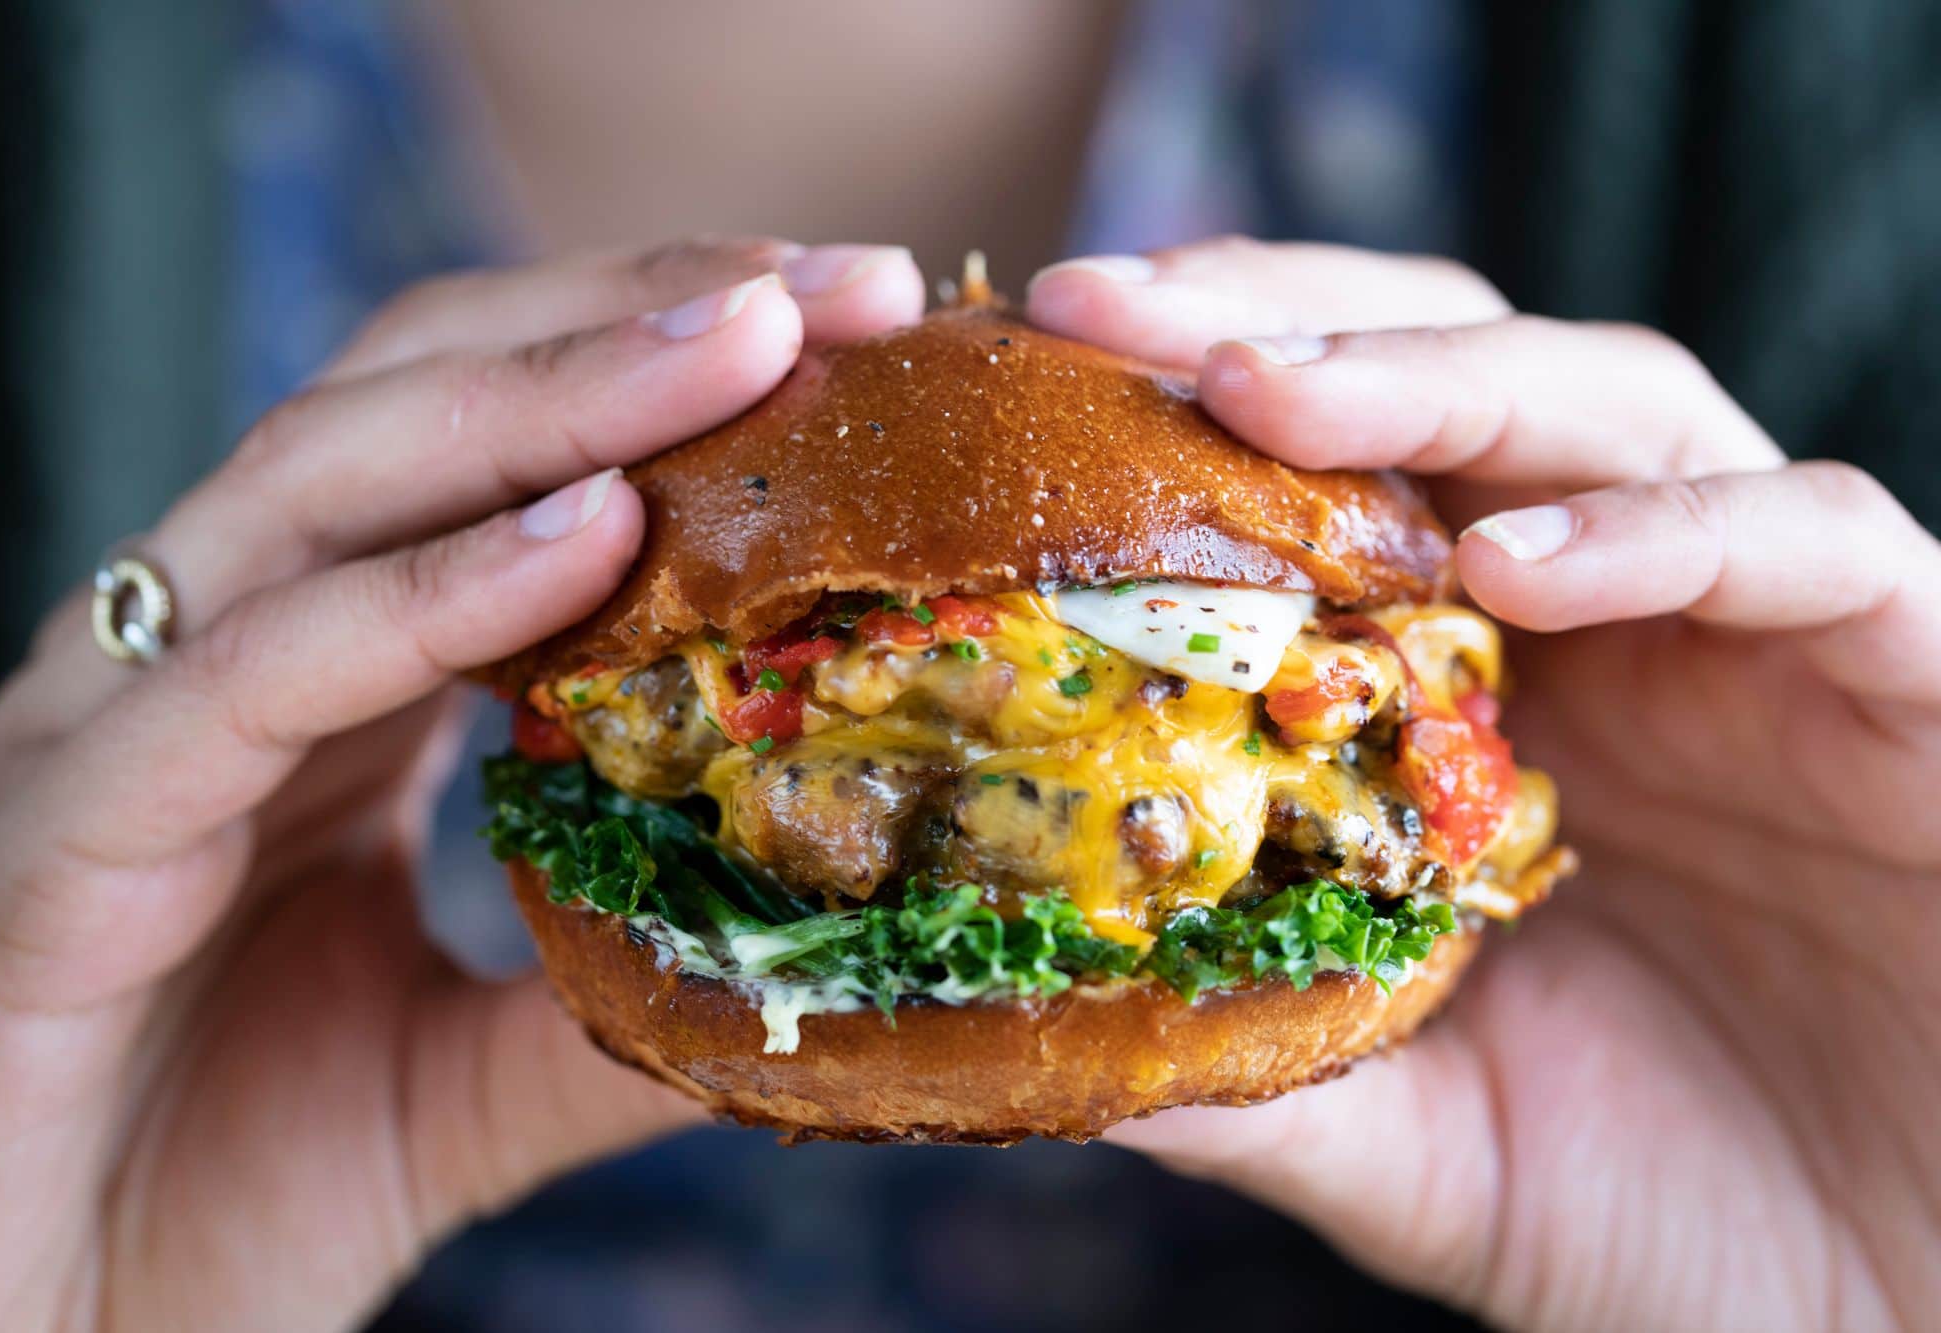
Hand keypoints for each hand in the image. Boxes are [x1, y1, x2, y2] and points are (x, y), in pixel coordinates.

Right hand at [0, 239, 925, 1331]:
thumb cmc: (210, 1208)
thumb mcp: (466, 1080)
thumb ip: (622, 1001)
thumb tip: (840, 953)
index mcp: (294, 684)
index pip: (476, 454)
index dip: (654, 370)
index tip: (851, 328)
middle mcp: (194, 658)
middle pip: (406, 405)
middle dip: (623, 321)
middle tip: (833, 285)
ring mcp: (107, 729)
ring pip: (318, 489)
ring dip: (546, 400)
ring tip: (744, 344)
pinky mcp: (52, 841)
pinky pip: (243, 675)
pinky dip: (417, 594)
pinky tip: (586, 537)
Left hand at [1030, 238, 1940, 1330]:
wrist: (1907, 1301)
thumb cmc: (1682, 1215)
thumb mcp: (1426, 1141)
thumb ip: (1266, 1061)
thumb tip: (1046, 1022)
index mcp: (1490, 693)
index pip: (1333, 483)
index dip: (1182, 417)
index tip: (1026, 385)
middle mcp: (1619, 626)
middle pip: (1451, 382)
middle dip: (1278, 325)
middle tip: (1104, 310)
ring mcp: (1766, 635)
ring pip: (1620, 408)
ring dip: (1437, 382)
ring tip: (1267, 397)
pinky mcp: (1923, 676)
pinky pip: (1813, 549)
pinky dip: (1665, 534)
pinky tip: (1520, 570)